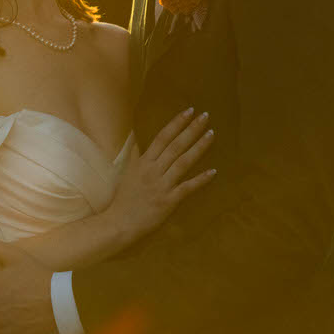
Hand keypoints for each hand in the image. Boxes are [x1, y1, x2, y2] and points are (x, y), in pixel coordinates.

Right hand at [105, 106, 216, 242]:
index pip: (162, 137)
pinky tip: (213, 171)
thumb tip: (135, 138)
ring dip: (198, 147)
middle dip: (191, 129)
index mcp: (143, 162)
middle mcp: (153, 170)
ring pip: (183, 162)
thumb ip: (135, 155)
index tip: (189, 111)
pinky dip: (200, 180)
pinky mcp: (169, 201)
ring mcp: (162, 185)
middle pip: (175, 145)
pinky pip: (187, 188)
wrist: (120, 222)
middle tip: (205, 116)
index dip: (176, 123)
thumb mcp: (127, 172)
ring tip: (211, 134)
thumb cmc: (123, 198)